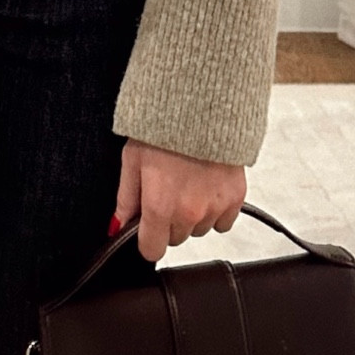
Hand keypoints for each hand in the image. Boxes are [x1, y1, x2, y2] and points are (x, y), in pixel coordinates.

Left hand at [113, 137, 247, 263]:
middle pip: (176, 238)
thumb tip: (118, 227)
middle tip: (168, 190)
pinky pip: (223, 222)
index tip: (147, 228)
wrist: (203, 104)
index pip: (152, 250)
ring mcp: (215, 207)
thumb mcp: (132, 158)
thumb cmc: (164, 126)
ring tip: (188, 182)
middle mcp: (189, 212)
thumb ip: (126, 198)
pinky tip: (207, 185)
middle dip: (169, 221)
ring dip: (193, 215)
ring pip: (199, 229)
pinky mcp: (236, 197)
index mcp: (159, 205)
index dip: (147, 239)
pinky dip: (216, 209)